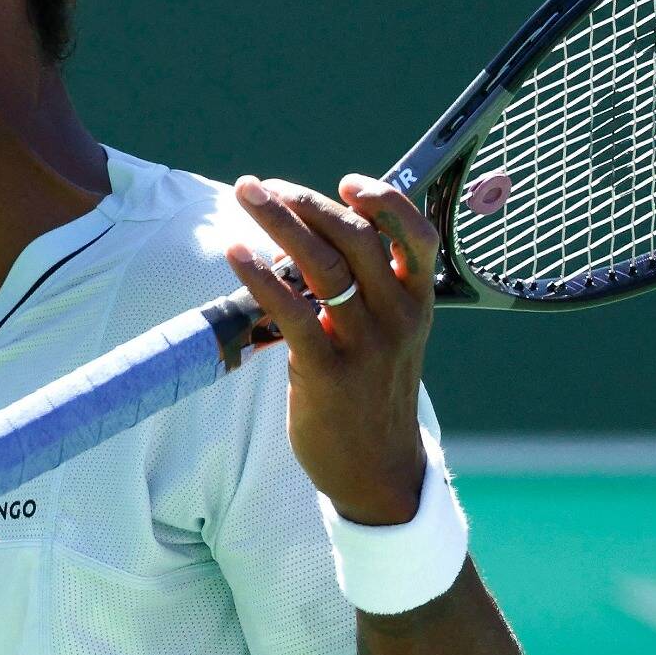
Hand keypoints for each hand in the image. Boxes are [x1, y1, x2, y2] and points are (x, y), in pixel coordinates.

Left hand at [226, 173, 438, 524]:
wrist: (378, 470)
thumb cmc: (373, 395)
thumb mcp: (389, 338)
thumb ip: (370, 293)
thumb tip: (321, 239)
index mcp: (418, 303)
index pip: (416, 236)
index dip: (385, 201)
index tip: (346, 183)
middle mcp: (398, 317)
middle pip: (357, 238)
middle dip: (306, 203)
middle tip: (261, 185)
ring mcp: (365, 345)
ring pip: (323, 265)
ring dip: (280, 223)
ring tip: (246, 196)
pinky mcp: (328, 373)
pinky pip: (293, 313)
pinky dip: (262, 276)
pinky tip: (236, 253)